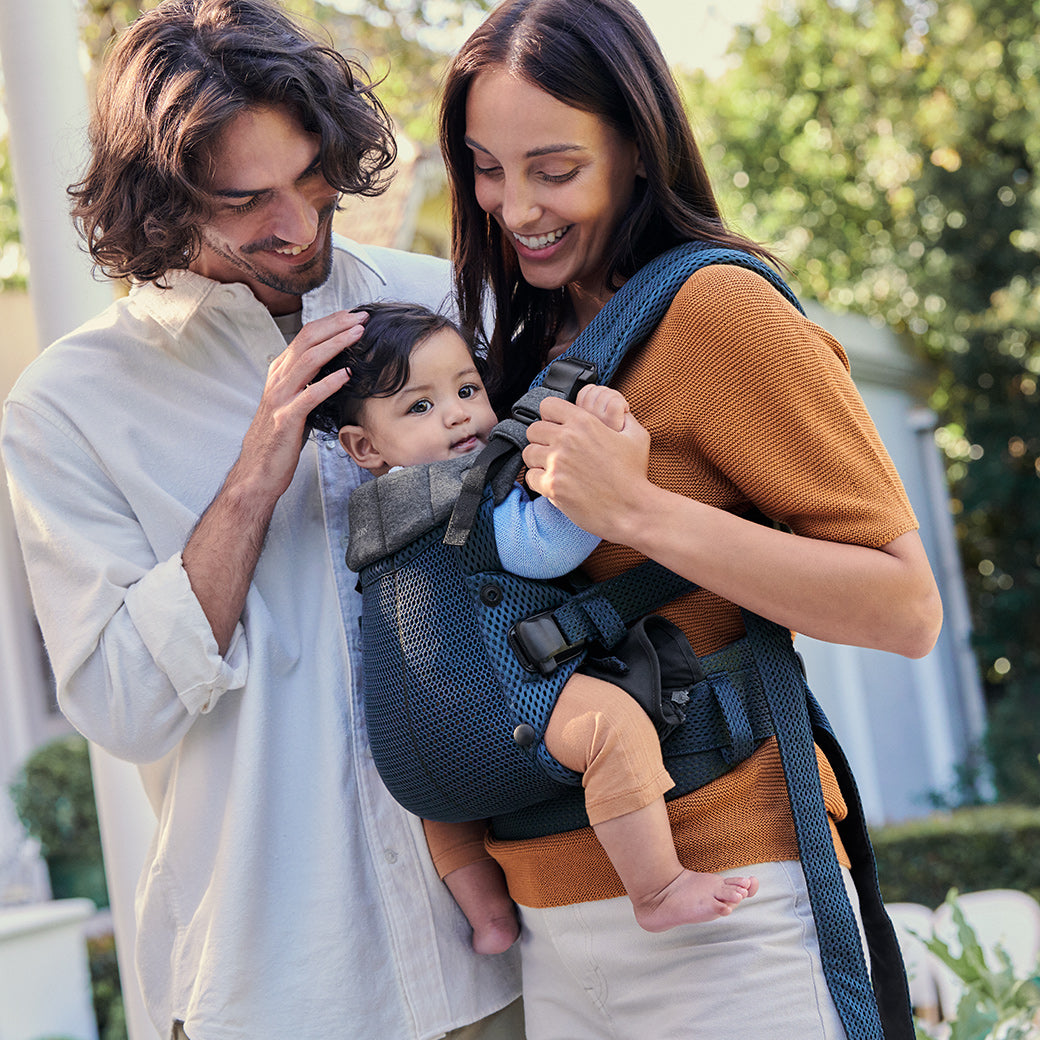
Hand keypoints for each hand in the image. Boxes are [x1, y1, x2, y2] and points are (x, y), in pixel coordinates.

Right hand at [237, 309, 364, 502]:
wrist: (258, 471)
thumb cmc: (280, 439)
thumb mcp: (294, 404)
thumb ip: (308, 384)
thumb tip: (336, 370)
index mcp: (280, 373)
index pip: (306, 337)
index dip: (330, 323)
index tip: (353, 316)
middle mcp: (278, 380)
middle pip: (307, 341)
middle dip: (336, 325)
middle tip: (361, 317)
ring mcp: (280, 398)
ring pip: (309, 361)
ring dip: (336, 344)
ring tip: (358, 334)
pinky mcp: (286, 419)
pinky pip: (310, 395)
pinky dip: (329, 382)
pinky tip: (347, 374)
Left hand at [523, 392, 651, 542]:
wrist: (631, 510)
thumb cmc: (633, 476)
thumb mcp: (636, 436)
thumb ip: (622, 416)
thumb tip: (617, 407)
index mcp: (584, 422)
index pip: (547, 405)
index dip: (550, 416)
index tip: (557, 426)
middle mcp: (566, 439)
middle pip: (533, 429)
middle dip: (542, 439)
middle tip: (555, 451)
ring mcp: (556, 463)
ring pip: (528, 453)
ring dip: (538, 460)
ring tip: (555, 469)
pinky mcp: (551, 485)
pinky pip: (530, 477)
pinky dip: (539, 481)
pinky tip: (555, 484)